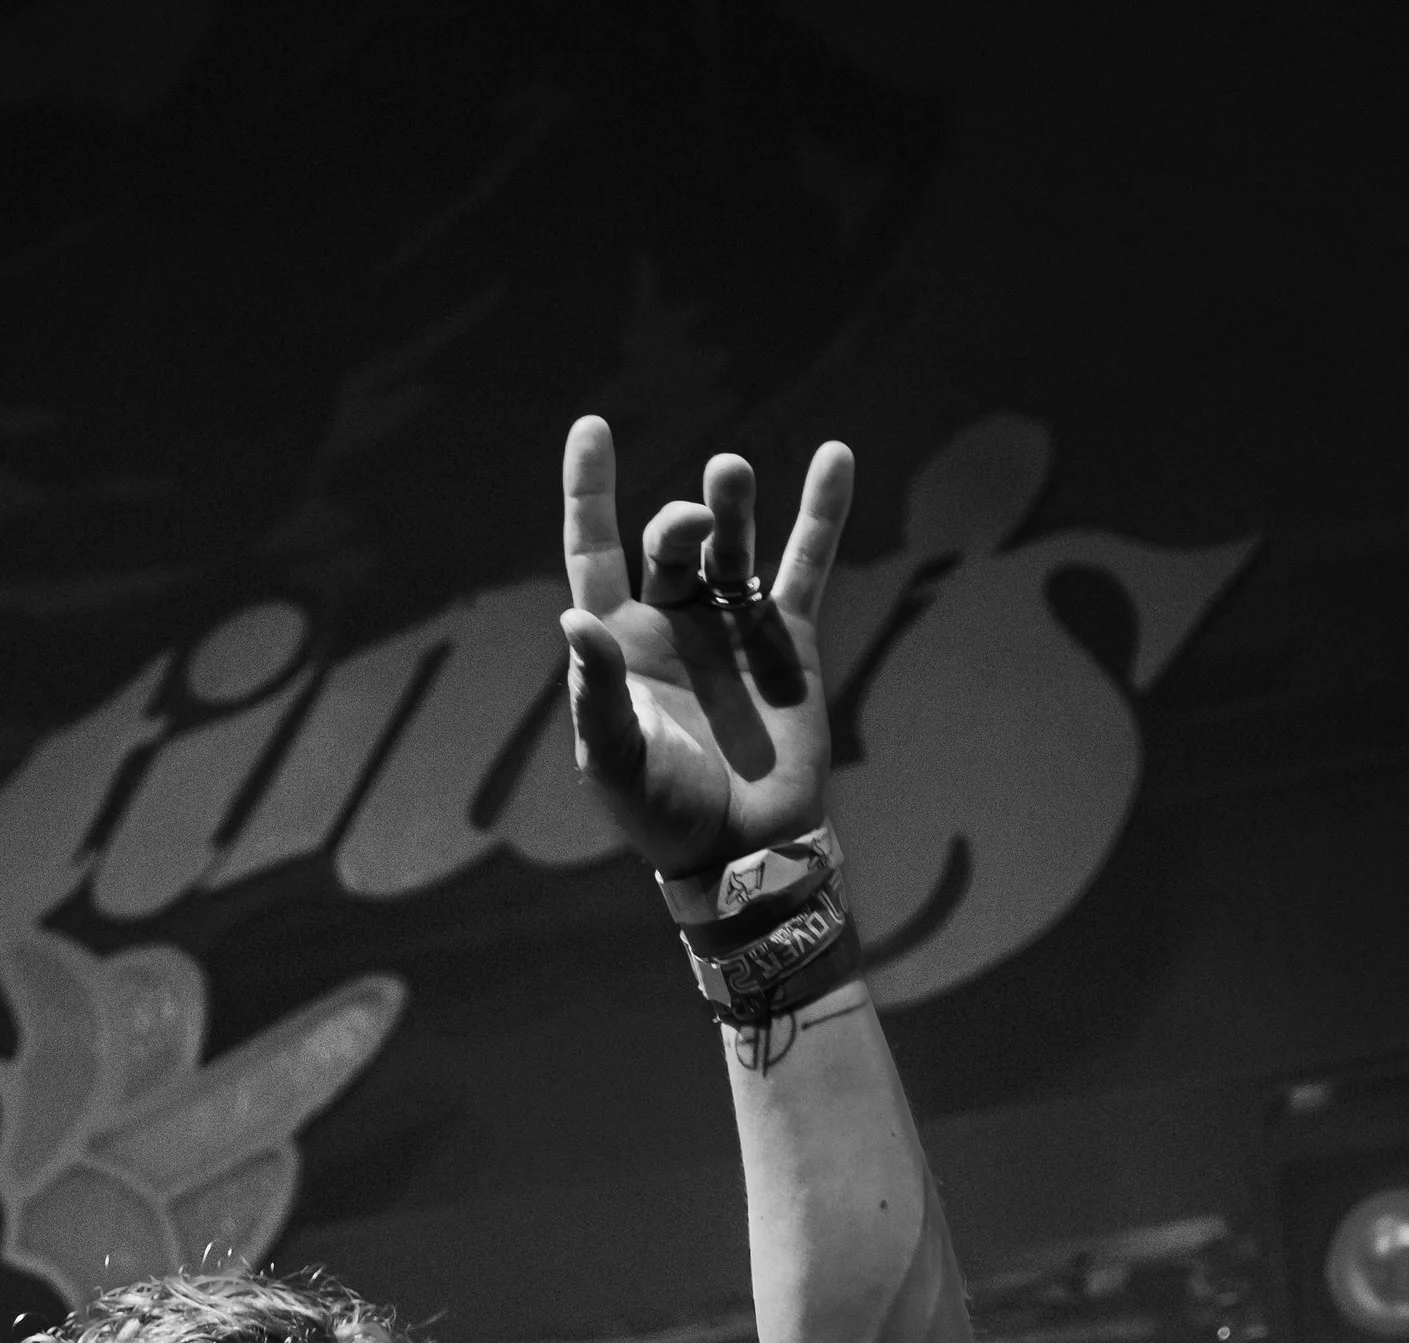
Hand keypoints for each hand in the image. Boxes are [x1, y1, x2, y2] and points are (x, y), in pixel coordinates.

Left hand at [559, 418, 852, 886]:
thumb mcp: (616, 760)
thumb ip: (595, 692)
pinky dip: (822, 509)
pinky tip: (835, 455)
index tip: (592, 427)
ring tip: (730, 474)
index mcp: (620, 643)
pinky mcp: (788, 636)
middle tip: (694, 525)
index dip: (588, 492)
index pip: (595, 550)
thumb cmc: (665, 814)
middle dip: (679, 523)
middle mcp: (673, 620)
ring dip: (732, 502)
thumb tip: (573, 619)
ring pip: (732, 541)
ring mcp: (732, 622)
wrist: (744, 851)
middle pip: (669, 542)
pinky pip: (806, 560)